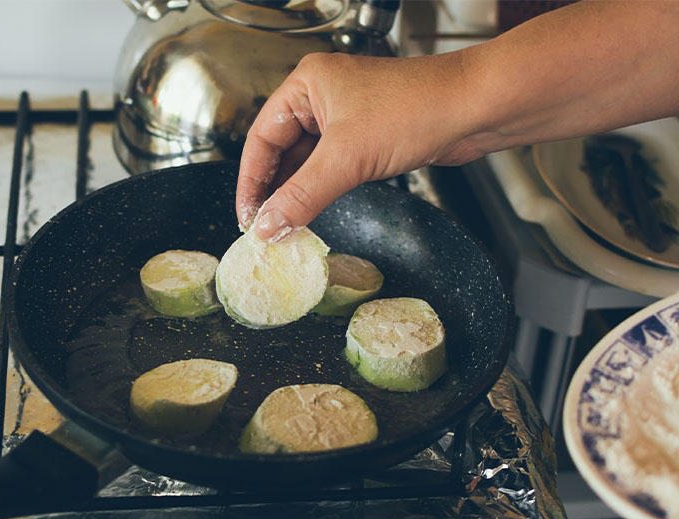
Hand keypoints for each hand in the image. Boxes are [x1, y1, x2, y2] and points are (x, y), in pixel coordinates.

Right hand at [235, 52, 481, 240]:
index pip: (261, 138)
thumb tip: (269, 226)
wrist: (475, 109)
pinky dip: (319, 191)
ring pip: (306, 163)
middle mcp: (321, 98)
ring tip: (284, 226)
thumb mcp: (347, 158)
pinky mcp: (366, 138)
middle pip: (280, 152)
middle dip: (272, 191)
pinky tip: (311, 212)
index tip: (247, 217)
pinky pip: (330, 168)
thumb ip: (302, 196)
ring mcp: (345, 118)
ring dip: (295, 194)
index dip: (250, 181)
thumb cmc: (419, 107)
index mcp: (306, 86)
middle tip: (263, 228)